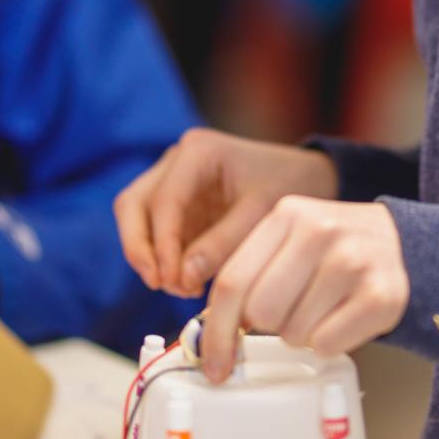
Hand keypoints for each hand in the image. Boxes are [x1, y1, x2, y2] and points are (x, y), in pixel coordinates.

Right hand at [115, 129, 338, 296]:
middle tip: (158, 283)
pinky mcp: (179, 206)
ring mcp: (173, 182)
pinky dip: (166, 260)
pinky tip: (188, 283)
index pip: (164, 199)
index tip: (171, 278)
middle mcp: (177, 162)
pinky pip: (157, 234)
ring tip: (180, 287)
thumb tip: (182, 278)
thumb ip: (222, 244)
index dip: (162, 243)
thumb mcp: (261, 213)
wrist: (307, 177)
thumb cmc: (287, 183)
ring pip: (137, 219)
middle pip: (132, 204)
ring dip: (150, 257)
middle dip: (140, 248)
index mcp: (198, 151)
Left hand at [200, 197, 408, 382]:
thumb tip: (211, 333)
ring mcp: (353, 261)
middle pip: (260, 313)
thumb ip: (251, 274)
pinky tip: (344, 317)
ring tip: (325, 307)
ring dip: (303, 333)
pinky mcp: (382, 294)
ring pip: (294, 334)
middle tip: (293, 310)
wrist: (403, 243)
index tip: (213, 362)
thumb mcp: (291, 240)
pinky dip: (331, 343)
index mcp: (287, 215)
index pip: (231, 282)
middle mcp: (319, 231)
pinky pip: (327, 344)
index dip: (215, 331)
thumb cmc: (335, 250)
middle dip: (270, 325)